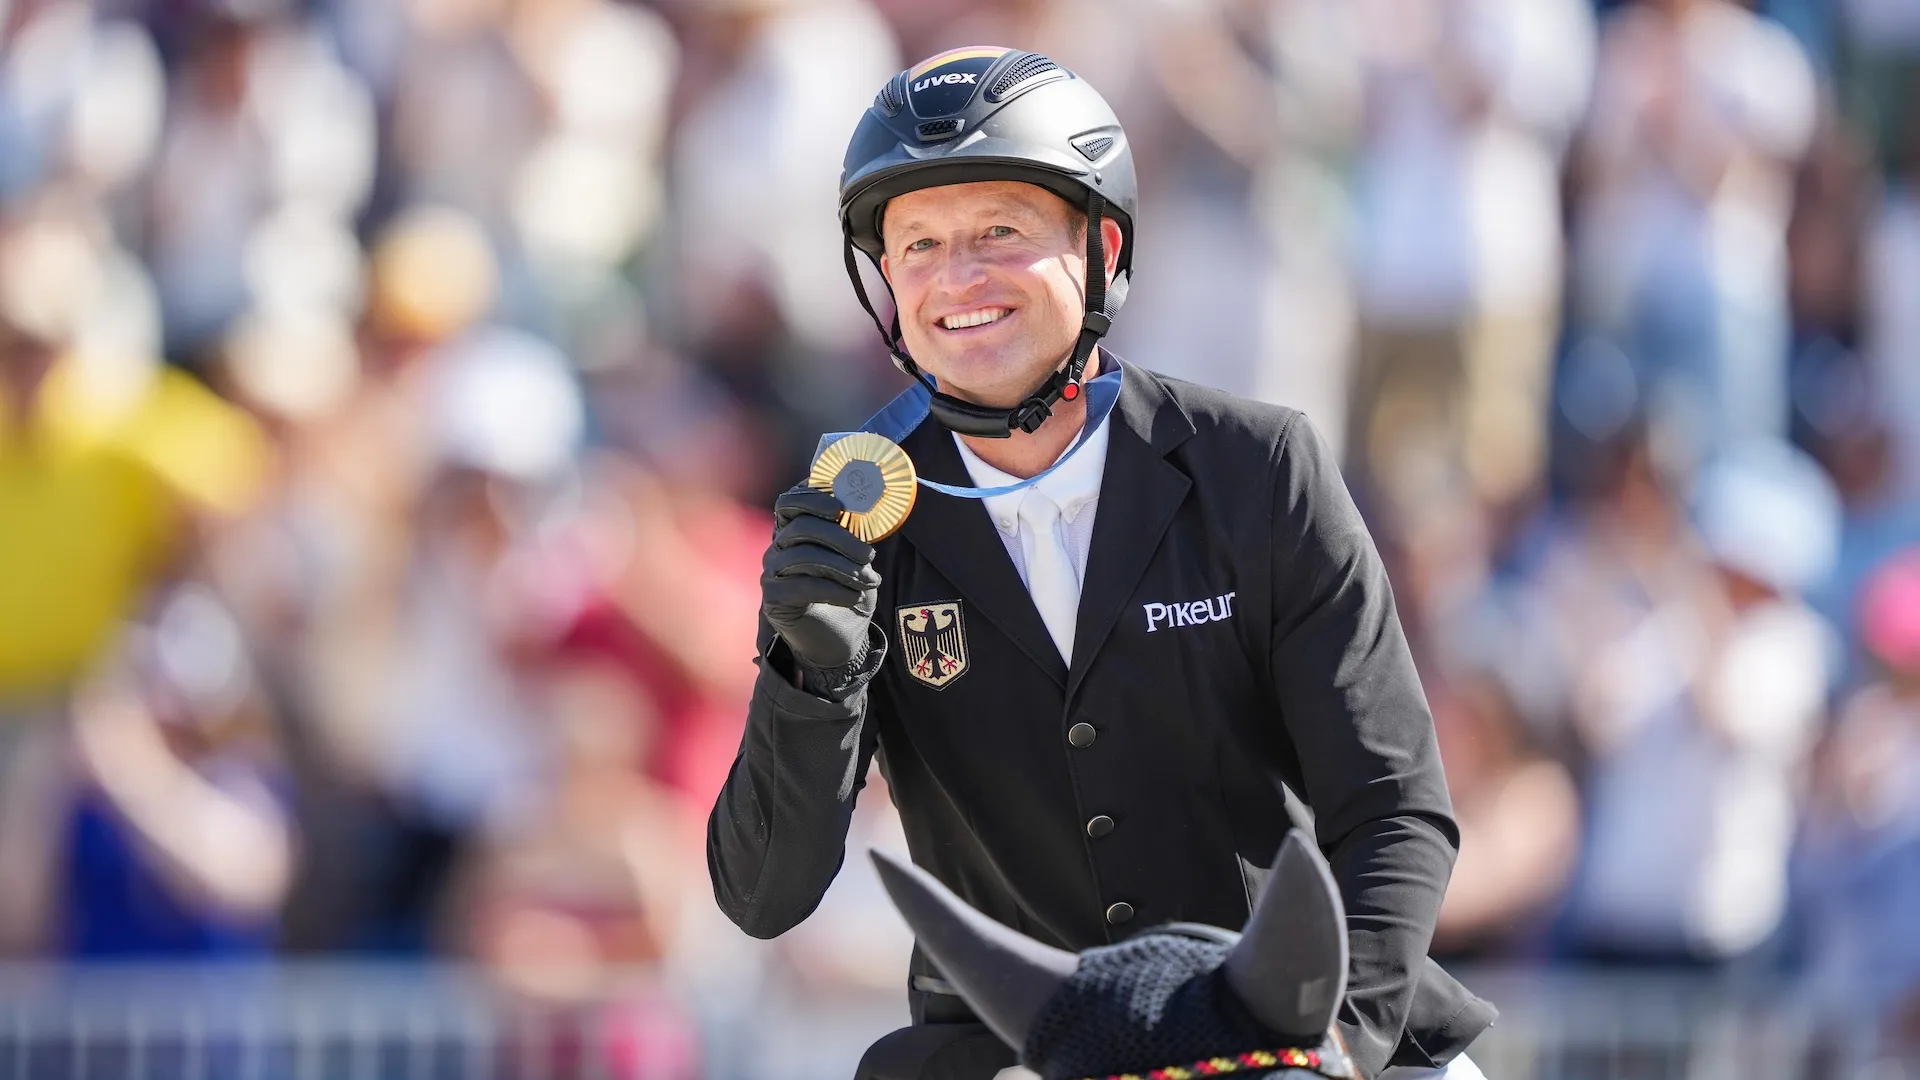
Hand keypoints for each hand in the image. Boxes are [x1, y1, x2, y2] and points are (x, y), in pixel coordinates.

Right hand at [761, 488, 879, 671]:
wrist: (840, 640)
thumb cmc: (848, 592)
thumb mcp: (857, 560)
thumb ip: (854, 535)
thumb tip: (866, 511)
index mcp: (795, 531)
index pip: (790, 502)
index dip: (811, 497)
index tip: (840, 506)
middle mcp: (778, 547)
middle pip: (803, 527)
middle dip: (841, 538)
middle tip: (869, 555)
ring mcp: (772, 572)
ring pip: (805, 555)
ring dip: (843, 567)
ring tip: (869, 581)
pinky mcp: (773, 599)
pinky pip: (802, 586)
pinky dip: (834, 590)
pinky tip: (853, 597)